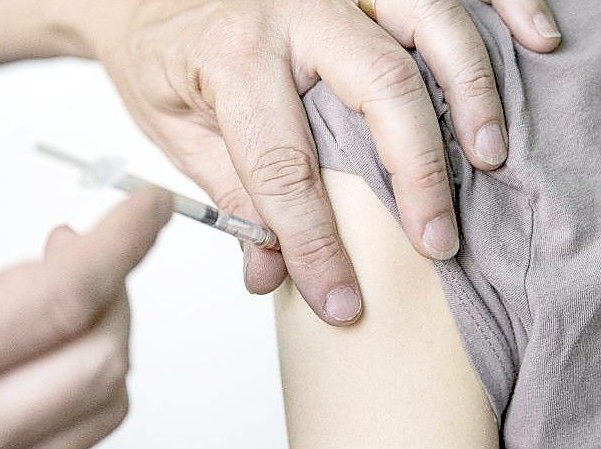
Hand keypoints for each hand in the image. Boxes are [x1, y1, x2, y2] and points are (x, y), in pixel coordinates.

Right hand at [0, 124, 171, 448]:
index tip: (148, 207)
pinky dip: (87, 384)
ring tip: (70, 290)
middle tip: (95, 242)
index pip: (64, 295)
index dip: (124, 240)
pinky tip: (55, 348)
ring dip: (108, 334)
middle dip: (118, 285)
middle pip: (99, 355)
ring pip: (100, 406)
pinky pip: (75, 440)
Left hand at [91, 0, 559, 325]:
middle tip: (436, 241)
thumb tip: (272, 272)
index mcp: (232, 57)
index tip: (340, 300)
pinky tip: (530, 42)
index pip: (285, 168)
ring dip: (469, 94)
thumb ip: (234, 199)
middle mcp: (292, 10)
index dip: (316, 245)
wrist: (146, 0)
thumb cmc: (162, 63)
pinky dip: (497, 9)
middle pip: (379, 89)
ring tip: (488, 159)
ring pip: (428, 25)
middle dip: (415, 174)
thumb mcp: (179, 138)